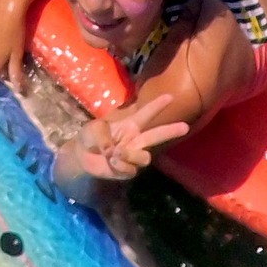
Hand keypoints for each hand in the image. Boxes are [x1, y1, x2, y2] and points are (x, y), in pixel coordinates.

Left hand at [67, 96, 188, 183]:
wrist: (81, 155)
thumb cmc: (90, 136)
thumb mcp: (92, 129)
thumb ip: (103, 137)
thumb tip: (113, 151)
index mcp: (129, 125)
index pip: (146, 114)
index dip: (157, 105)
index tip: (170, 96)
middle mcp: (135, 140)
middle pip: (157, 136)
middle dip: (171, 131)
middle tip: (185, 127)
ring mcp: (133, 155)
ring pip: (145, 157)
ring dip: (130, 155)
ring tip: (114, 153)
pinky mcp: (127, 170)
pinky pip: (132, 170)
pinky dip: (120, 166)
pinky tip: (111, 163)